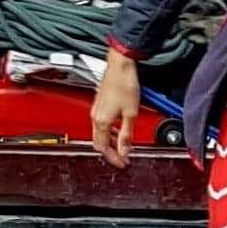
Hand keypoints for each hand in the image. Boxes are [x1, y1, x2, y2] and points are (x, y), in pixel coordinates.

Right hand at [91, 51, 141, 167]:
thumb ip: (127, 134)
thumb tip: (125, 149)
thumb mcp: (131, 113)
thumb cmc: (124, 84)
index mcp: (101, 120)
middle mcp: (95, 115)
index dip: (113, 158)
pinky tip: (119, 130)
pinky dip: (109, 130)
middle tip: (123, 157)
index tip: (122, 163)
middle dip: (111, 152)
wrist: (120, 65)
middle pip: (99, 141)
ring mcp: (96, 109)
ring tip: (122, 145)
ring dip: (110, 141)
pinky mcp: (100, 103)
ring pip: (100, 132)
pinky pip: (102, 122)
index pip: (103, 147)